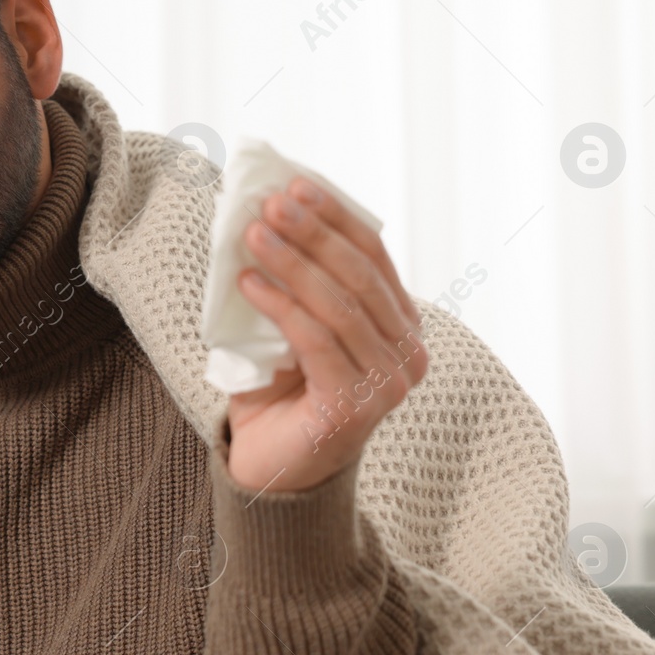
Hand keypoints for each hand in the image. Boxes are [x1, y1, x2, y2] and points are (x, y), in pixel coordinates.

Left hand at [224, 176, 427, 492]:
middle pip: (360, 276)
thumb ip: (294, 285)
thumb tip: (265, 219)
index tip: (297, 185)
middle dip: (314, 233)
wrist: (272, 470)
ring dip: (292, 263)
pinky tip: (248, 284)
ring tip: (253, 234)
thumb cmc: (282, 395)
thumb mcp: (291, 328)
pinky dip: (280, 306)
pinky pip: (316, 341)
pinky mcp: (354, 406)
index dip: (337, 217)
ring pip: (339, 305)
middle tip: (271, 203)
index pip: (374, 257)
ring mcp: (386, 384)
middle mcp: (406, 355)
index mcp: (400, 327)